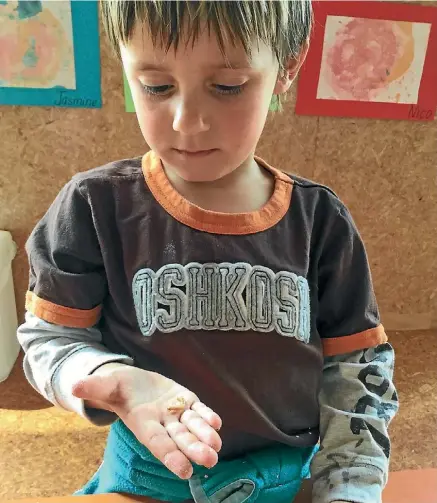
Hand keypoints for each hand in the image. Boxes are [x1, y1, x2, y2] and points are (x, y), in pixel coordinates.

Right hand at [71, 363, 221, 478]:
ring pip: (192, 425)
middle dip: (193, 448)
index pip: (157, 442)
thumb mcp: (105, 385)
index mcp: (143, 422)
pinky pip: (198, 409)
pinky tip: (217, 422)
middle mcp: (162, 422)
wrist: (132, 381)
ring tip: (217, 446)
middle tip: (210, 460)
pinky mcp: (185, 399)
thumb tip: (75, 386)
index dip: (170, 455)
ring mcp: (176, 412)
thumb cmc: (117, 387)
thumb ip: (94, 388)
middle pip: (179, 438)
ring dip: (205, 435)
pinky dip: (207, 416)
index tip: (184, 470)